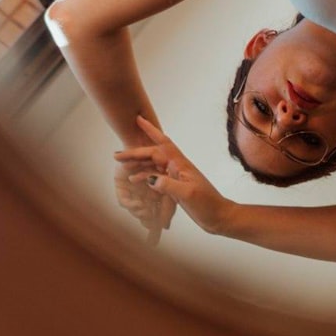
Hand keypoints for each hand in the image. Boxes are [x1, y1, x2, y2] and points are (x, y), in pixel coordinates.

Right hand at [114, 116, 232, 234]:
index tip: (139, 119)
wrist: (219, 216)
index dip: (151, 131)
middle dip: (135, 154)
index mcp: (181, 164)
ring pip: (153, 167)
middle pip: (153, 156)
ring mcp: (176, 177)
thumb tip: (150, 179)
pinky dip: (145, 178)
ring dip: (138, 165)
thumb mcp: (187, 194)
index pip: (163, 144)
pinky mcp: (175, 188)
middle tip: (117, 156)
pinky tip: (135, 180)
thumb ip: (168, 185)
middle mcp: (177, 168)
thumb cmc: (208, 204)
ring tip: (122, 167)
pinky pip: (156, 179)